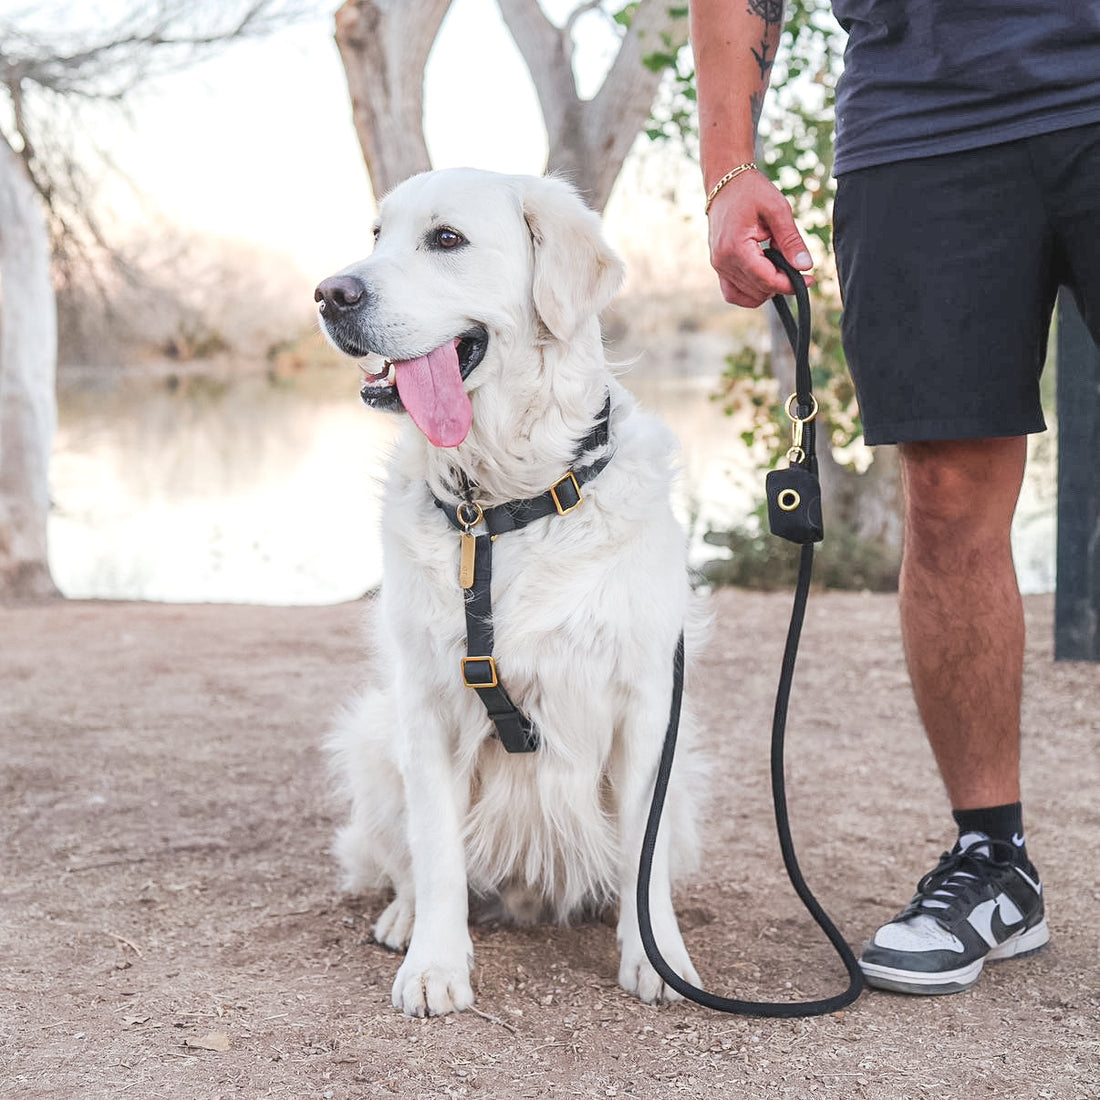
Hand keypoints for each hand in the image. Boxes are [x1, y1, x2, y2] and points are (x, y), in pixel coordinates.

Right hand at [707, 170, 814, 306]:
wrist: (725, 182)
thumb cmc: (751, 191)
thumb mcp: (777, 209)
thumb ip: (791, 240)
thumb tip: (805, 266)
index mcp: (735, 247)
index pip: (766, 279)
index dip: (790, 284)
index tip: (810, 279)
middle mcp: (723, 261)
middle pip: (758, 289)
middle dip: (782, 284)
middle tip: (798, 267)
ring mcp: (718, 266)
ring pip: (745, 296)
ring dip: (767, 289)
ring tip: (781, 270)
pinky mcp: (719, 266)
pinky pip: (733, 292)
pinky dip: (751, 293)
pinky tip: (766, 280)